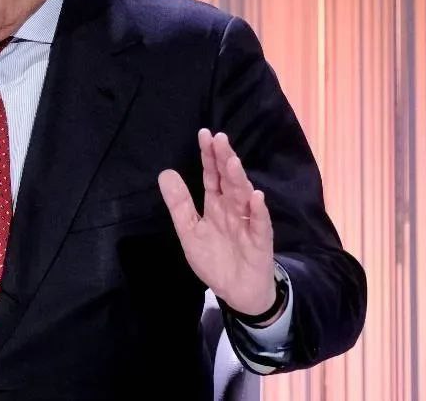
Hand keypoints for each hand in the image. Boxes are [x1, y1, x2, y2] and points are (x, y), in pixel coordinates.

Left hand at [157, 129, 277, 320]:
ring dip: (239, 180)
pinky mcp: (260, 242)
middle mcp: (233, 208)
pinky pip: (260, 225)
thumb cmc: (215, 259)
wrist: (237, 292)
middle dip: (224, 159)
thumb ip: (179, 204)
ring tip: (232, 162)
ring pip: (244, 197)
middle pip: (229, 180)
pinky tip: (256, 198)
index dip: (209, 156)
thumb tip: (165, 173)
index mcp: (216, 204)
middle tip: (219, 138)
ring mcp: (248, 223)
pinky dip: (259, 211)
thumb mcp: (189, 231)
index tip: (205, 134)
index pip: (212, 175)